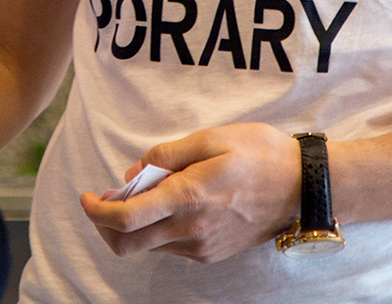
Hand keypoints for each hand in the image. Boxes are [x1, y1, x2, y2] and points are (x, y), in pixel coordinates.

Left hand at [80, 123, 300, 263]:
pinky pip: (171, 247)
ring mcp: (202, 247)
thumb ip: (169, 154)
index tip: (87, 196)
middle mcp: (191, 230)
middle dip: (104, 225)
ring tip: (144, 193)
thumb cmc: (262, 154)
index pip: (125, 218)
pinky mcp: (212, 254)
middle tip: (104, 200)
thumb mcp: (214, 137)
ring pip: (149, 246)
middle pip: (126, 244)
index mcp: (188, 198)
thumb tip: (135, 172)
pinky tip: (171, 204)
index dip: (96, 210)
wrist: (304, 188)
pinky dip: (158, 229)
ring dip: (134, 225)